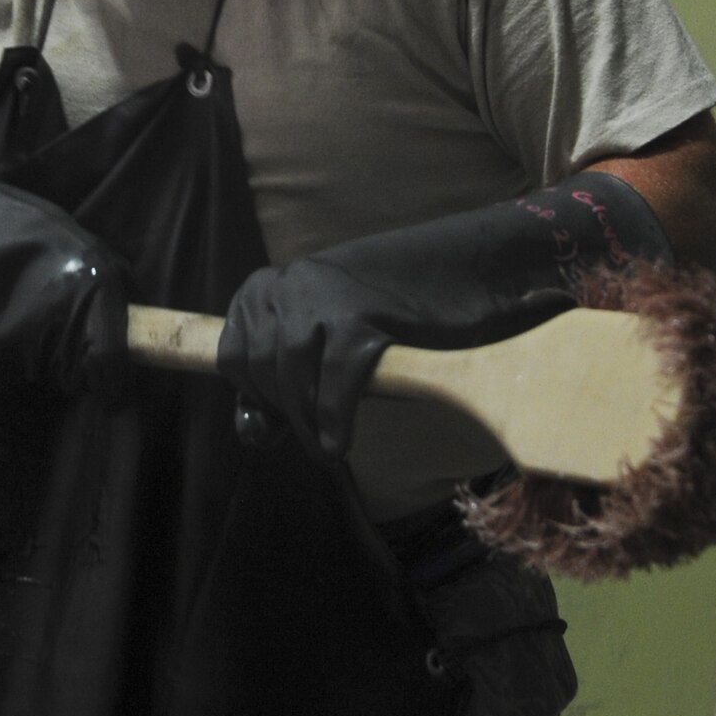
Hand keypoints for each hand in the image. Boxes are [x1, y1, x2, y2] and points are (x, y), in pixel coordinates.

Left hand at [218, 174, 672, 461]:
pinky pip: (333, 383)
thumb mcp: (335, 338)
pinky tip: (340, 443)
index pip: (231, 352)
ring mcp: (327, 296)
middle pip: (255, 367)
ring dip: (307, 421)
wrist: (485, 267)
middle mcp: (295, 281)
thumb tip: (253, 432)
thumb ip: (289, 381)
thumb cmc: (414, 313)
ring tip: (331, 447)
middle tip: (320, 440)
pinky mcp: (366, 320)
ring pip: (288, 375)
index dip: (253, 393)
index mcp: (278, 281)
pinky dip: (333, 420)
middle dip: (283, 412)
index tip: (279, 420)